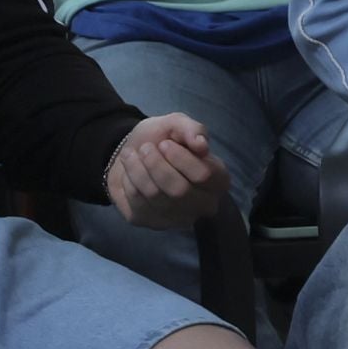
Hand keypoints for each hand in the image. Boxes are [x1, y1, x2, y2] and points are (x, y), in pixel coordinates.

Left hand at [106, 114, 229, 229]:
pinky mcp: (153, 224)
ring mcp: (179, 218)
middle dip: (156, 164)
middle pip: (179, 190)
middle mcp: (204, 204)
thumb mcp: (176, 124)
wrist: (131, 155)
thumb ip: (192, 129)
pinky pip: (137, 204)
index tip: (165, 143)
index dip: (180, 158)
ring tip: (132, 155)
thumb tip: (201, 145)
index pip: (204, 175)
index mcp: (218, 179)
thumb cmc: (161, 140)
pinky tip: (130, 174)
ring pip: (156, 196)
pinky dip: (129, 182)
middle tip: (145, 148)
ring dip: (138, 170)